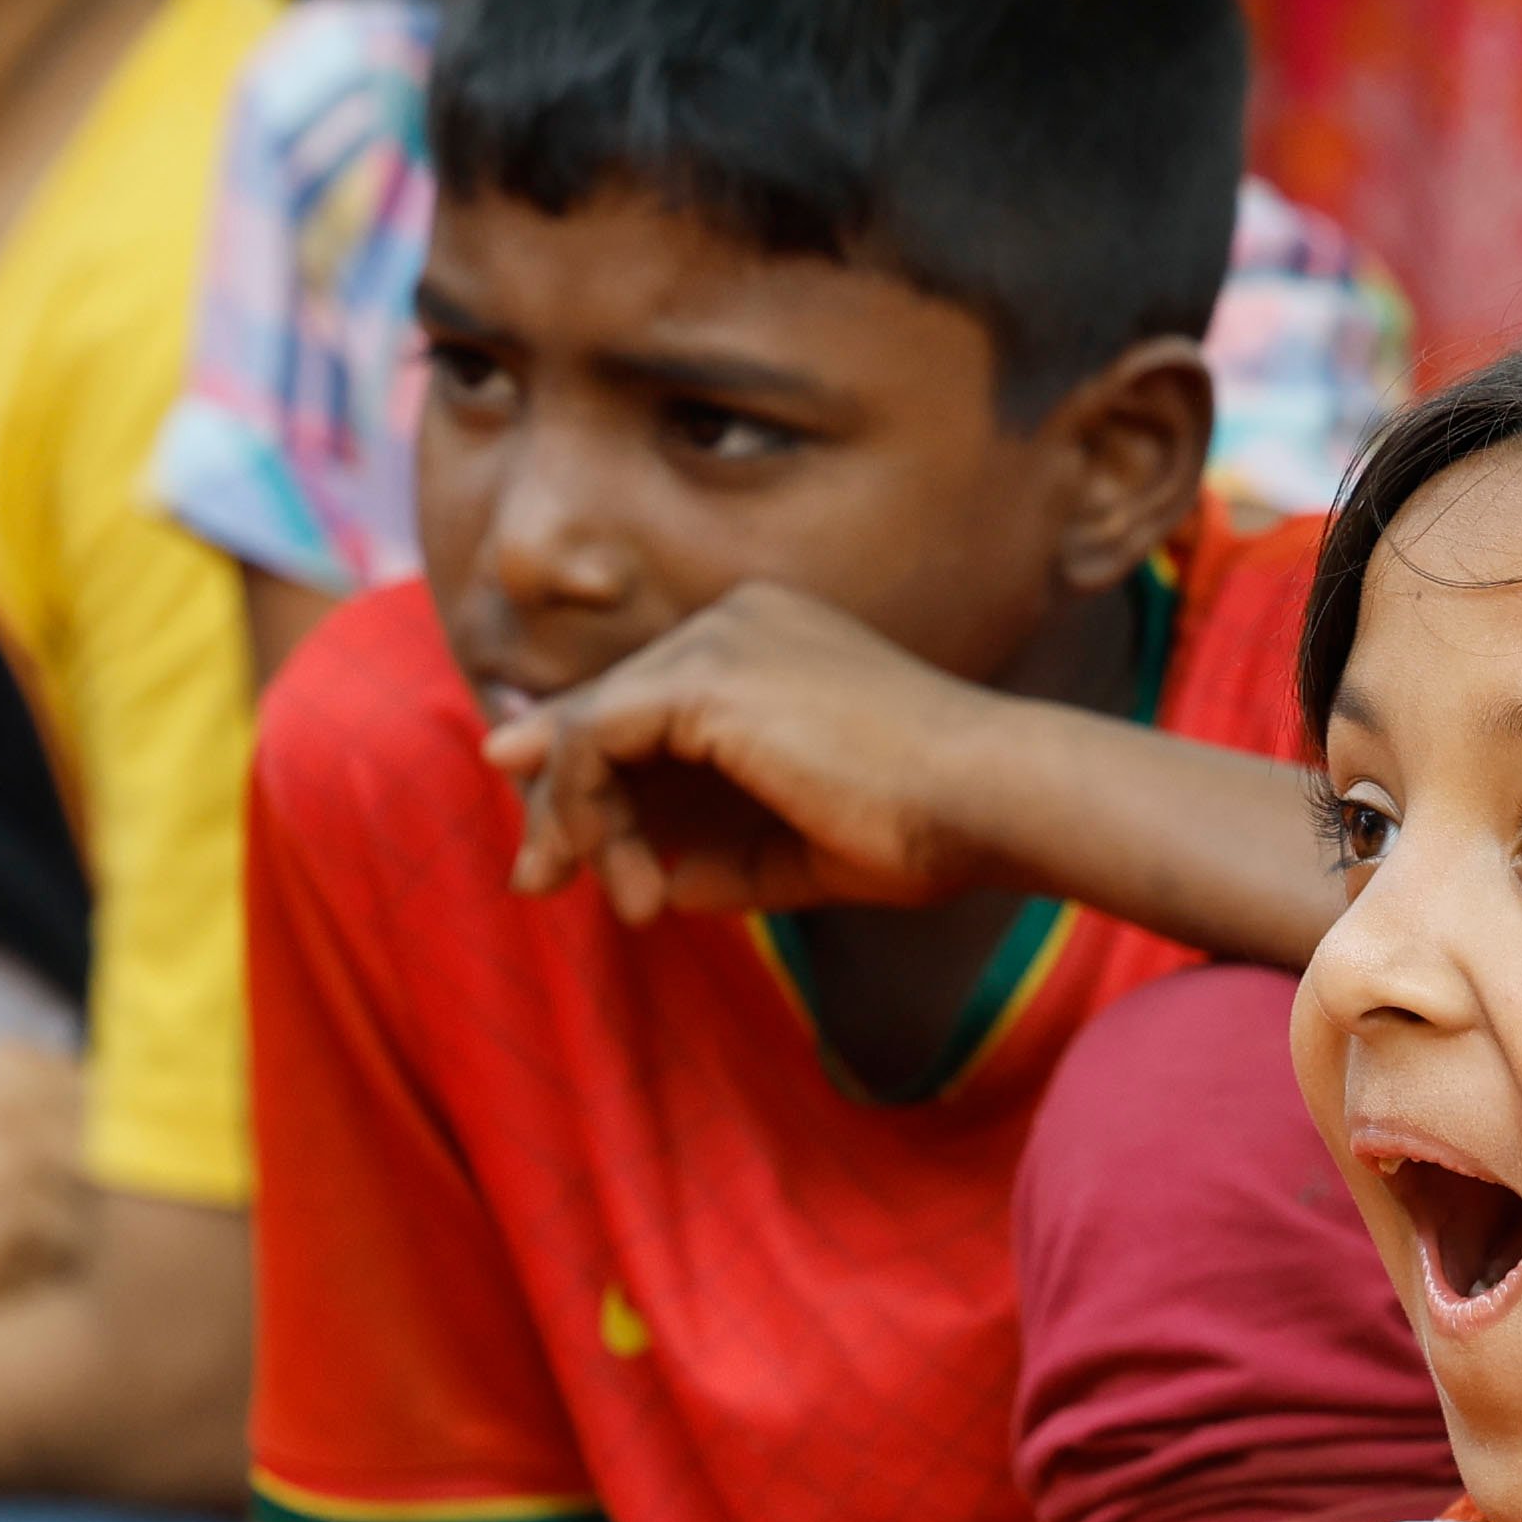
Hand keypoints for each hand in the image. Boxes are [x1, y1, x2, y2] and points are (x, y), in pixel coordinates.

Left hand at [483, 587, 1017, 921]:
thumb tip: (659, 881)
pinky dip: (592, 815)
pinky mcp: (701, 678)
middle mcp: (733, 620)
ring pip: (587, 727)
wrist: (988, 798)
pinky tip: (633, 881)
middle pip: (602, 709)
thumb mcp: (798, 845)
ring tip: (624, 901)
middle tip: (533, 878)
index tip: (560, 855)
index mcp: (766, 643)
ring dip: (580, 825)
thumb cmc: (925, 825)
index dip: (589, 778)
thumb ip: (724, 854)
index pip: (644, 704)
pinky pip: (593, 741)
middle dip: (558, 802)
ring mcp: (716, 640)